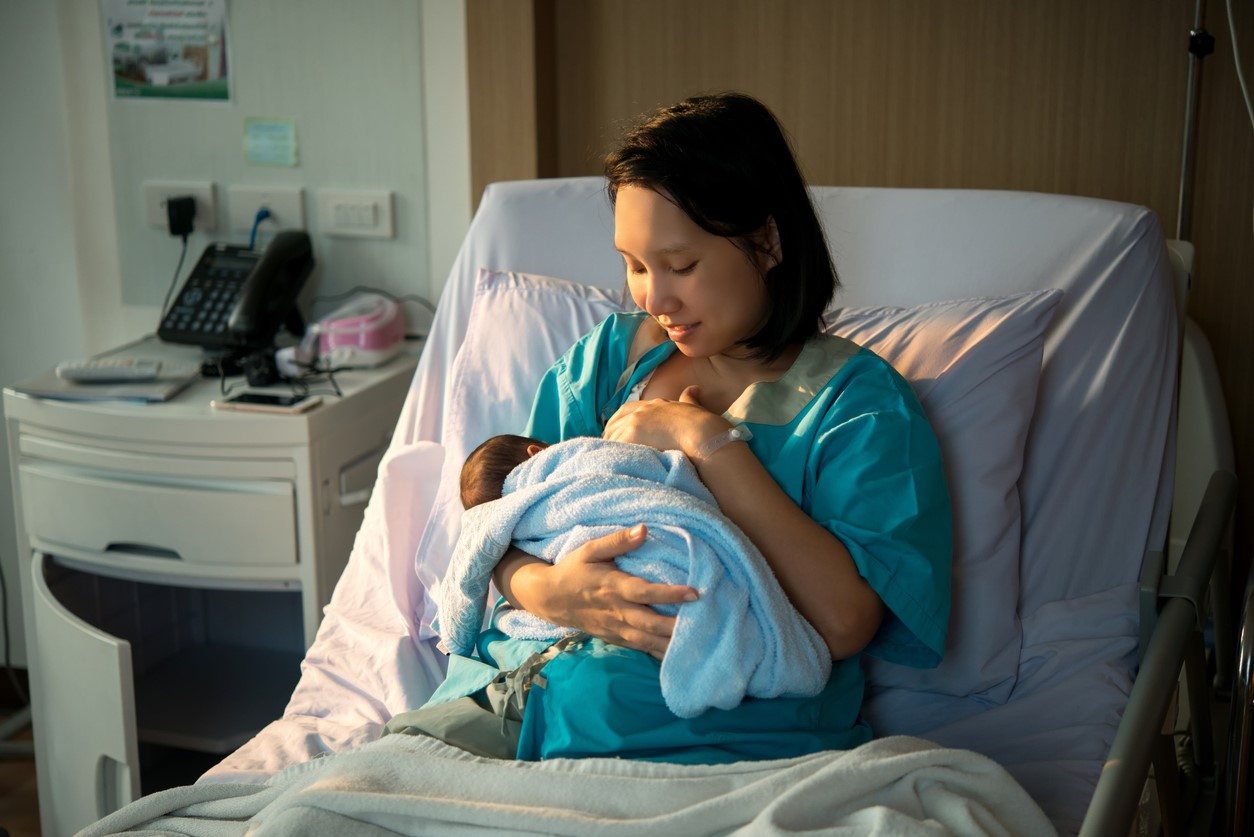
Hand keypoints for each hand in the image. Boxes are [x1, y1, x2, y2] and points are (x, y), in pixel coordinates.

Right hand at [510, 525, 697, 658]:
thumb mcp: (590, 549)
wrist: (549, 598)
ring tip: (699, 645)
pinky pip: (640, 649)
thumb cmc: (573, 570)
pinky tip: (678, 657)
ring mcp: (616, 628)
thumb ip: (618, 540)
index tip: (695, 593)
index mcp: (614, 587)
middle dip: (678, 626)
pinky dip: (659, 654)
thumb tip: (643, 529)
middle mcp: (617, 611)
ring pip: (648, 641)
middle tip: (706, 625)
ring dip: (672, 645)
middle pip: (651, 623)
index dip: (670, 594)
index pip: (645, 592)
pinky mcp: (615, 639)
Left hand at [604, 386, 728, 455]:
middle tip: (607, 450)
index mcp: (655, 404)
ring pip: (613, 434)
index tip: (613, 433)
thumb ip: (690, 398)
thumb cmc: (703, 425)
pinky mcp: (634, 432)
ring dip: (610, 447)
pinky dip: (613, 453)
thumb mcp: (693, 407)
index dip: (618, 422)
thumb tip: (695, 389)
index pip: (627, 410)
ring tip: (608, 461)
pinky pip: (616, 444)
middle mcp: (643, 409)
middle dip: (609, 435)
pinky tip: (613, 463)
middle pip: (615, 422)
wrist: (704, 434)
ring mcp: (637, 420)